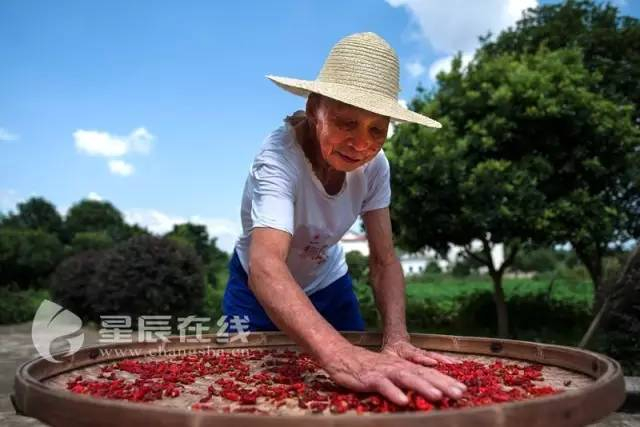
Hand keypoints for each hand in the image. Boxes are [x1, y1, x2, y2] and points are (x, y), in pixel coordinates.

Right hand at [321, 344, 466, 405]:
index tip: (463, 390)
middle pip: (423, 374)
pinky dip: (393, 392)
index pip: (428, 373)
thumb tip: (425, 392)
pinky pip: (383, 385)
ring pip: (407, 378)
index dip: (446, 380)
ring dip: (423, 387)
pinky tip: (403, 401)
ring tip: (439, 397)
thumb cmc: (367, 368)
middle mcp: (397, 366)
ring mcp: (384, 371)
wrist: (341, 356)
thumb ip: (405, 381)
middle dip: (443, 384)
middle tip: (460, 393)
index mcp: (404, 366)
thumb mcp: (389, 373)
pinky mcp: (370, 377)